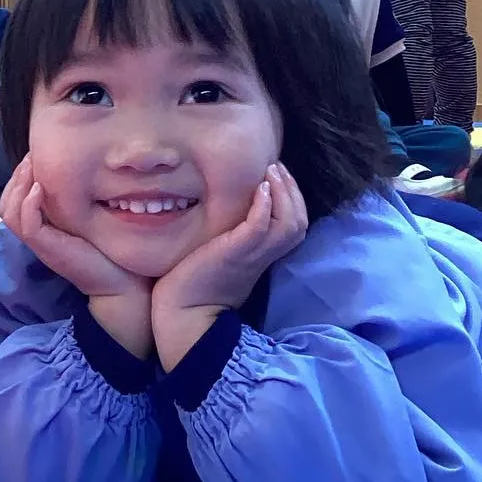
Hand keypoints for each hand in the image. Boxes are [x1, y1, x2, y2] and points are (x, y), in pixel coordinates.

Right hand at [0, 156, 144, 298]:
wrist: (122, 282)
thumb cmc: (108, 247)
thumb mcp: (85, 216)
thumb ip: (73, 199)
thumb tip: (75, 168)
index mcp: (41, 226)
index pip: (13, 199)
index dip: (19, 175)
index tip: (34, 155)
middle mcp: (36, 234)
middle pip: (6, 203)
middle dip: (16, 175)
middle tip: (31, 156)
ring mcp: (39, 243)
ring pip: (10, 212)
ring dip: (18, 185)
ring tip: (32, 166)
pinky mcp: (47, 249)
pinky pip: (27, 225)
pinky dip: (29, 204)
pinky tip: (40, 188)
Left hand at [150, 162, 307, 370]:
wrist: (182, 315)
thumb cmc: (194, 285)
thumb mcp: (220, 256)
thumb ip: (229, 239)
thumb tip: (223, 214)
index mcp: (261, 256)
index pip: (293, 226)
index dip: (292, 199)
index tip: (278, 176)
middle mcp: (263, 256)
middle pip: (299, 222)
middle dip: (292, 190)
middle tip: (277, 166)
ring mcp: (252, 255)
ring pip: (289, 223)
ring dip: (284, 193)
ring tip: (271, 170)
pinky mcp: (236, 254)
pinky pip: (261, 228)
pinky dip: (265, 206)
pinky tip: (261, 189)